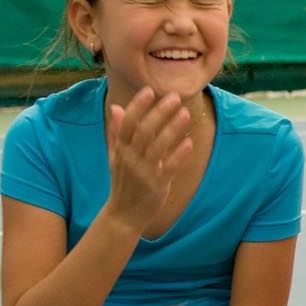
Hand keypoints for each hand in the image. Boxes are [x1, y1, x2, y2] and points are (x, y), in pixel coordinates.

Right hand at [104, 87, 194, 231]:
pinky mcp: (156, 184)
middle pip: (144, 130)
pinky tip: (189, 142)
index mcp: (119, 149)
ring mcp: (143, 172)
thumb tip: (117, 108)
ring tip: (186, 113)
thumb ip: (116, 133)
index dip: (138, 106)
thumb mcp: (115, 157)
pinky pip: (169, 167)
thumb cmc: (123, 182)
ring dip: (172, 128)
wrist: (123, 215)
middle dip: (159, 112)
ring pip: (157, 146)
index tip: (149, 90)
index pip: (127, 123)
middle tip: (174, 96)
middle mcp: (129, 158)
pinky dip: (179, 154)